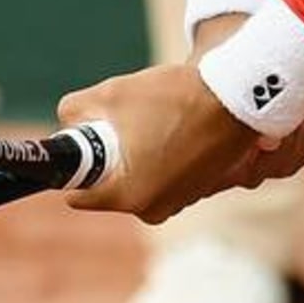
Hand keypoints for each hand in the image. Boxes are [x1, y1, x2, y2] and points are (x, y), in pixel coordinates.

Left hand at [55, 61, 303, 223]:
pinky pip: (165, 177)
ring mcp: (178, 202)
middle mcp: (151, 209)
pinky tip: (176, 126)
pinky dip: (164, 155)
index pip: (77, 196)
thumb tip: (68, 121)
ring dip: (140, 153)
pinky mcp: (197, 190)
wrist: (235, 97)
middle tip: (121, 121)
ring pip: (139, 179)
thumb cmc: (170, 96)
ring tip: (155, 119)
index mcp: (126, 194)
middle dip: (111, 156)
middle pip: (110, 186)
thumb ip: (74, 111)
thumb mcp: (109, 93)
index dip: (74, 168)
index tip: (83, 143)